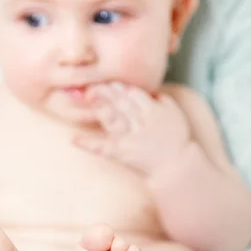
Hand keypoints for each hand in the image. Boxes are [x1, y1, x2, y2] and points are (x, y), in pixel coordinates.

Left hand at [74, 83, 190, 176]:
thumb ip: (163, 100)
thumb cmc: (176, 140)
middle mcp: (141, 120)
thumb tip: (150, 90)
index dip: (118, 87)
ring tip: (84, 97)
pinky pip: (103, 147)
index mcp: (153, 110)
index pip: (132, 93)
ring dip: (97, 107)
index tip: (108, 84)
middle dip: (105, 91)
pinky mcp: (123, 152)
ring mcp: (131, 136)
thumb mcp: (175, 114)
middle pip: (120, 101)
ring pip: (111, 116)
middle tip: (89, 87)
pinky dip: (88, 144)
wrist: (177, 166)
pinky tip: (73, 140)